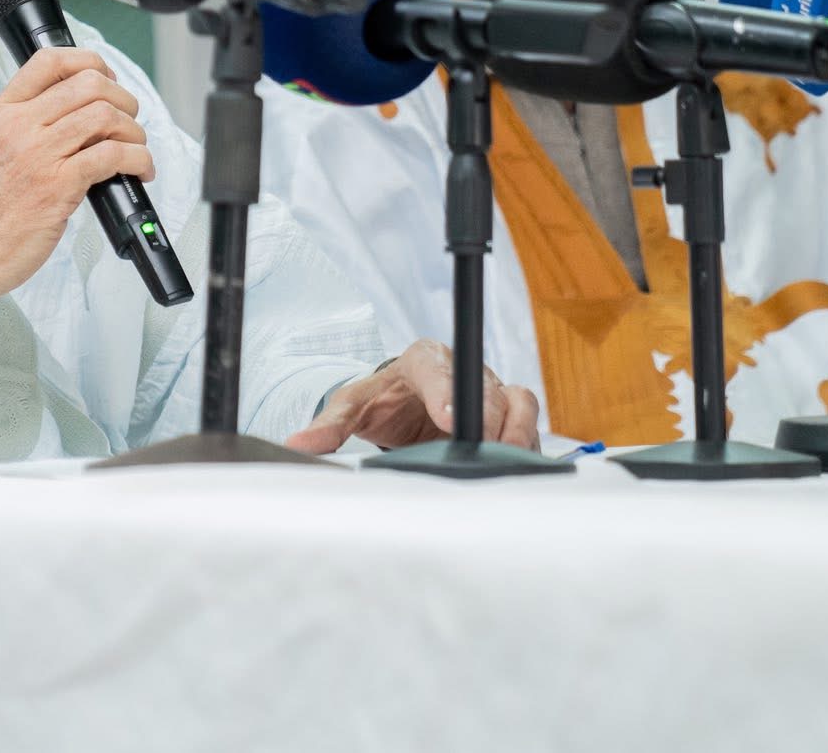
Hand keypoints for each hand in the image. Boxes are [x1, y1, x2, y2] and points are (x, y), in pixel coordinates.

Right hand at [0, 48, 153, 353]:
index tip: (106, 79)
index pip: (49, 60)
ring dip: (134, 131)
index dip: (89, 61)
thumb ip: (26, 124)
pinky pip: (113, 155)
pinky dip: (138, 159)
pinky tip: (138, 171)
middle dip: (123, 98)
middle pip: (88, 83)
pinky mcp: (57, 186)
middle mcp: (19, 126)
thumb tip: (77, 111)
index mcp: (2, 112)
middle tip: (129, 120)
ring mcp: (38, 154)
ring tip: (135, 148)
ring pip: (105, 115)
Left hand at [285, 340, 541, 453]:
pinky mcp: (510, 416)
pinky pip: (529, 426)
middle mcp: (463, 368)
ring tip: (506, 458)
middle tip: (481, 445)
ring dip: (515, 430)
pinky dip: (526, 446)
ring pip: (518, 401)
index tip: (447, 417)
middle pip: (484, 385)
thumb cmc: (383, 402)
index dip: (445, 389)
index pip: (437, 367)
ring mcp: (492, 391)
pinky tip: (518, 467)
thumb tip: (298, 443)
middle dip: (485, 415)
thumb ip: (329, 425)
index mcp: (423, 360)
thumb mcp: (353, 409)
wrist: (405, 407)